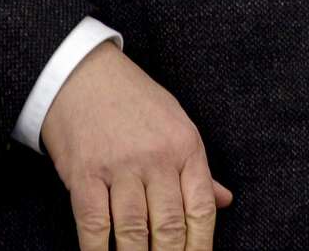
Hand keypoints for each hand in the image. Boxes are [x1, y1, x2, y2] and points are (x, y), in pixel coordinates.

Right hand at [42, 41, 232, 250]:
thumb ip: (197, 168)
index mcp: (185, 146)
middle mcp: (156, 158)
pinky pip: (94, 226)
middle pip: (168, 227)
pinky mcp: (85, 175)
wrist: (84, 74)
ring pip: (133, 233)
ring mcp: (119, 168)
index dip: (200, 246)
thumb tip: (224, 201)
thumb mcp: (176, 125)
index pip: (200, 209)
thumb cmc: (134, 101)